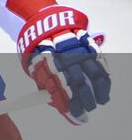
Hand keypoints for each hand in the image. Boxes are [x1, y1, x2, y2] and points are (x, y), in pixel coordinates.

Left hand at [17, 5, 109, 124]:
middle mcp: (63, 55)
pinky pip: (99, 62)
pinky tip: (103, 89)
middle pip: (78, 82)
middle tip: (87, 109)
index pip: (59, 89)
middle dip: (85, 100)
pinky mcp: (86, 42)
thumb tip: (62, 109)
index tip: (75, 116)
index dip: (69, 105)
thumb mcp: (36, 69)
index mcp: (46, 64)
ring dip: (98, 91)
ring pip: (93, 73)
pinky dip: (103, 78)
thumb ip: (47, 88)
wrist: (42, 23)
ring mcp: (77, 48)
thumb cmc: (40, 52)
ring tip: (98, 101)